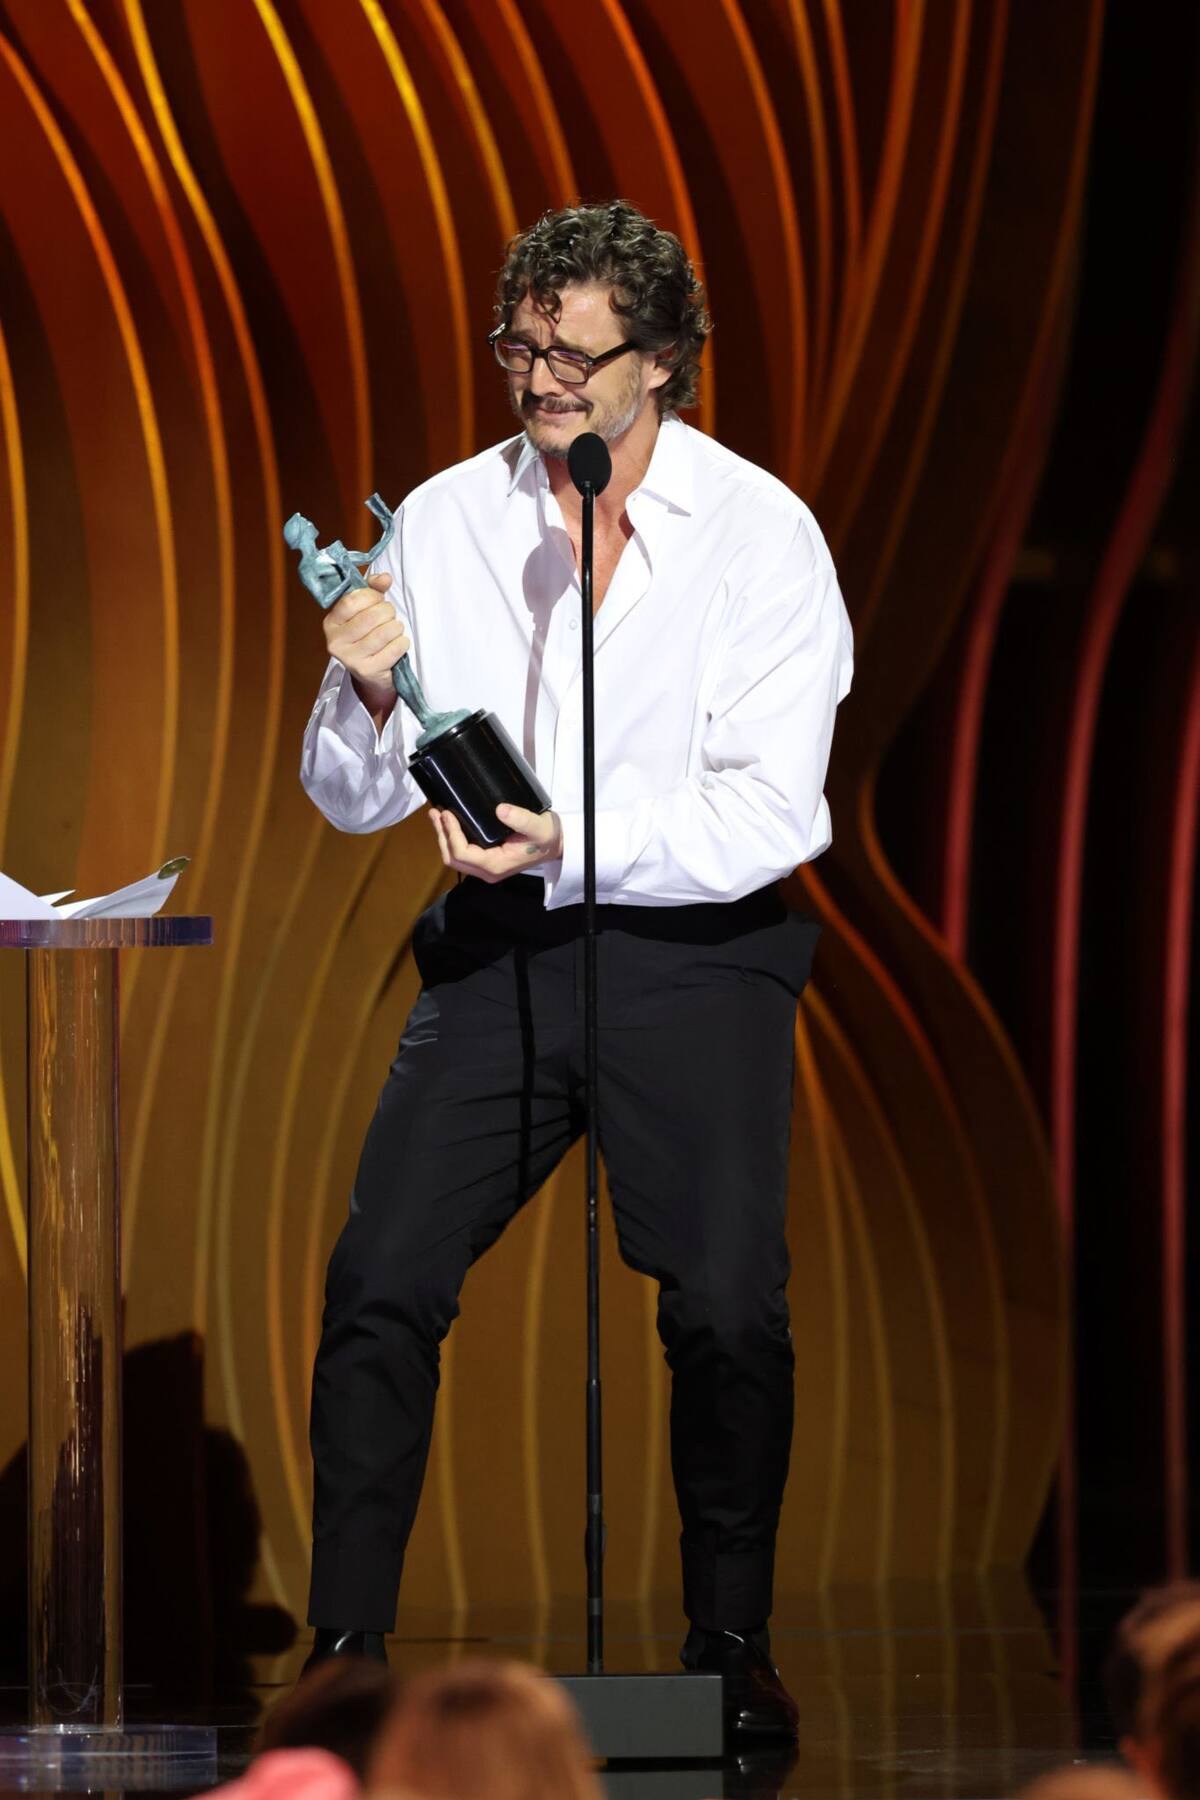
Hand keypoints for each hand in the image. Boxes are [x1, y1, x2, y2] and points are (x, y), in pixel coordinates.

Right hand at [323, 573, 409, 700]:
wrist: (371, 672)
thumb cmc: (367, 634)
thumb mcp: (365, 608)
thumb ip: (373, 588)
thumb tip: (385, 578)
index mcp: (331, 622)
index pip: (352, 600)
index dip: (372, 596)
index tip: (378, 599)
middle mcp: (336, 641)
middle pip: (371, 616)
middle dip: (388, 612)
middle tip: (389, 617)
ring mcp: (350, 659)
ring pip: (384, 633)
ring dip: (396, 628)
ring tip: (395, 630)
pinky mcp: (367, 671)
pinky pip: (394, 649)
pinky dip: (402, 643)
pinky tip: (398, 643)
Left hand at [429, 803, 563, 882]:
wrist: (555, 845)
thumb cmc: (547, 836)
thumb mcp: (538, 825)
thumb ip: (520, 818)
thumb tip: (500, 810)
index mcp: (496, 864)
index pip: (463, 853)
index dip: (451, 834)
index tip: (447, 814)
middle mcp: (488, 871)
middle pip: (453, 859)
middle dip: (442, 836)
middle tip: (436, 813)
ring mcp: (486, 869)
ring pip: (455, 859)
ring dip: (444, 838)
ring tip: (437, 816)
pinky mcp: (486, 863)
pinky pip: (463, 855)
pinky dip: (452, 840)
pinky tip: (449, 825)